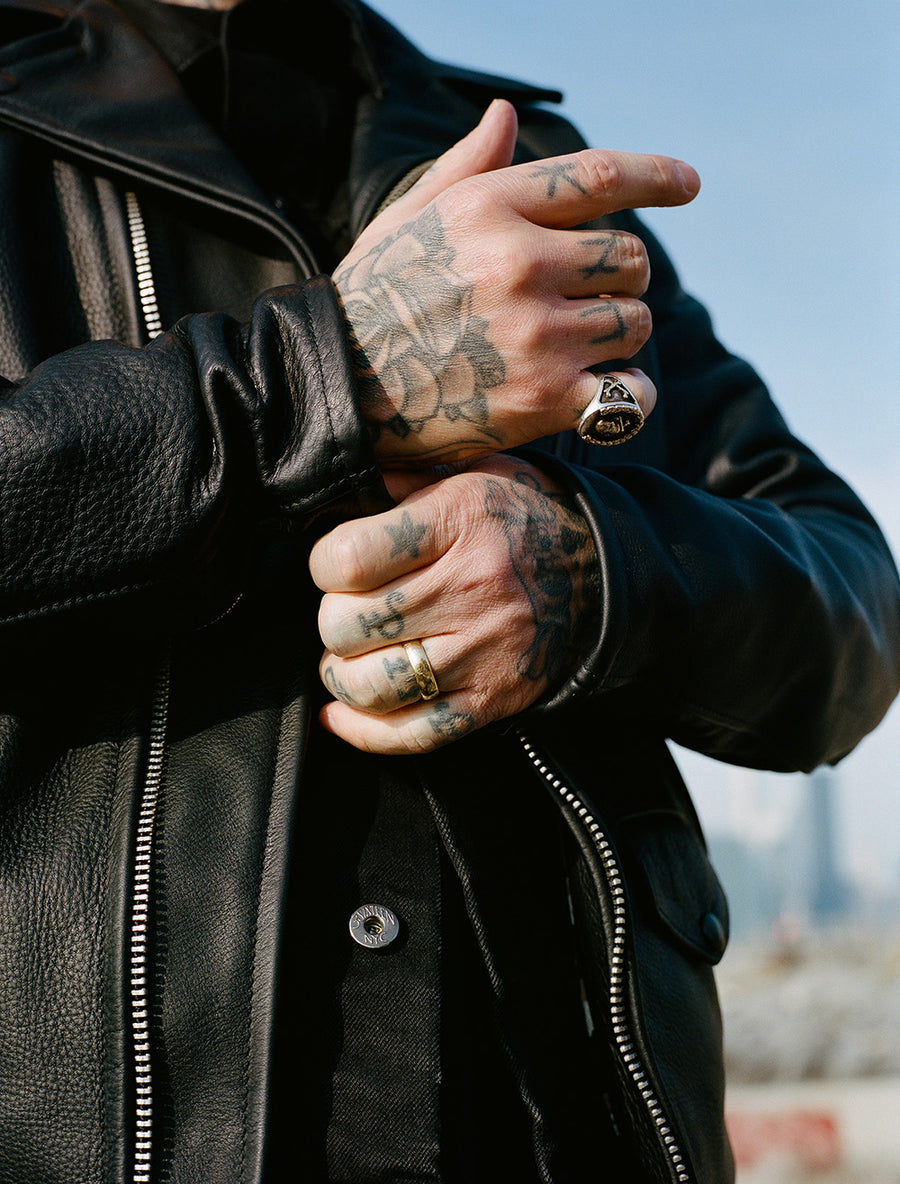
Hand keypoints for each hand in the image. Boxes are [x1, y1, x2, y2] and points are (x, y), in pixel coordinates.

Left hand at [308, 454, 600, 753]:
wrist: (603, 572)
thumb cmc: (522, 518)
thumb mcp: (470, 473)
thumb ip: (402, 483)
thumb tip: (337, 494)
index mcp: (459, 522)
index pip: (347, 560)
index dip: (324, 565)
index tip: (337, 565)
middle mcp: (471, 589)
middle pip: (347, 626)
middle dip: (332, 621)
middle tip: (348, 611)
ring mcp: (482, 651)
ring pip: (369, 686)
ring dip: (342, 676)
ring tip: (349, 658)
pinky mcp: (492, 700)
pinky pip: (412, 733)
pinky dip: (364, 731)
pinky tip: (343, 713)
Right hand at [333, 99, 697, 465]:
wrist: (337, 393)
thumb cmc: (372, 300)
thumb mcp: (407, 219)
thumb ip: (466, 167)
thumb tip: (508, 114)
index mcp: (488, 208)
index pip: (599, 177)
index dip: (657, 176)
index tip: (689, 185)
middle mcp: (518, 262)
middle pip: (629, 257)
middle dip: (618, 279)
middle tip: (583, 301)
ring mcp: (536, 333)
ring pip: (636, 321)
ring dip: (618, 335)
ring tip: (576, 348)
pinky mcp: (544, 399)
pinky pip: (632, 389)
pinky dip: (628, 394)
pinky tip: (602, 393)